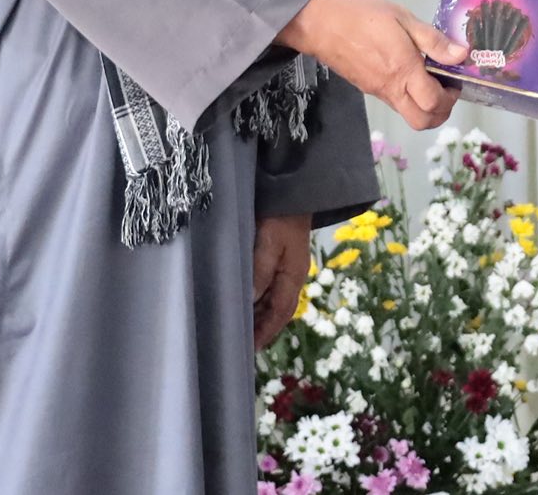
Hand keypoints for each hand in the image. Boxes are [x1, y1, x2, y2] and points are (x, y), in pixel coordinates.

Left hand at [252, 212, 311, 349]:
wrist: (296, 190)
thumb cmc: (282, 216)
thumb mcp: (270, 242)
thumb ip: (260, 270)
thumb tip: (250, 300)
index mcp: (293, 276)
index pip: (280, 312)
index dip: (267, 331)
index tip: (250, 348)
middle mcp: (292, 275)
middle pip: (278, 309)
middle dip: (262, 327)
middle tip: (241, 343)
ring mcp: (288, 266)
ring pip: (273, 298)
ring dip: (260, 314)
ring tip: (241, 327)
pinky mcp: (280, 256)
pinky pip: (270, 286)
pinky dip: (259, 298)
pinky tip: (247, 300)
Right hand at [277, 0, 465, 130]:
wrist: (320, 24)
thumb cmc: (363, 16)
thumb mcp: (402, 18)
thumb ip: (433, 40)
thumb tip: (462, 55)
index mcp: (403, 71)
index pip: (434, 103)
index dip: (451, 96)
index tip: (454, 78)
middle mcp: (392, 89)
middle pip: (422, 122)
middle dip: (441, 112)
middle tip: (445, 88)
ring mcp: (379, 92)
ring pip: (409, 115)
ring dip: (425, 107)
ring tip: (429, 79)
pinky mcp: (369, 89)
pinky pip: (395, 103)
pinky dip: (409, 97)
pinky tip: (410, 72)